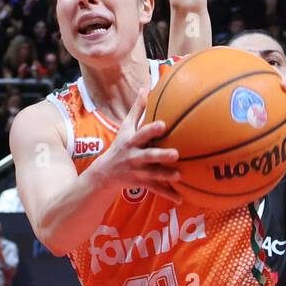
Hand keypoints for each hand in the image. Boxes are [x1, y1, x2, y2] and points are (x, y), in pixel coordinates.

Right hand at [97, 87, 181, 202]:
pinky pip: (156, 189)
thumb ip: (137, 109)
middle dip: (160, 155)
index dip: (151, 130)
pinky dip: (168, 194)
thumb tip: (145, 87)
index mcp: (132, 142)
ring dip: (166, 175)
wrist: (104, 174)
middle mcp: (134, 157)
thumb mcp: (125, 128)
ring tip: (179, 175)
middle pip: (148, 155)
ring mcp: (138, 172)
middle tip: (175, 153)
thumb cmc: (121, 145)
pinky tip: (181, 198)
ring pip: (153, 174)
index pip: (141, 134)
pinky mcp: (142, 184)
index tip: (163, 125)